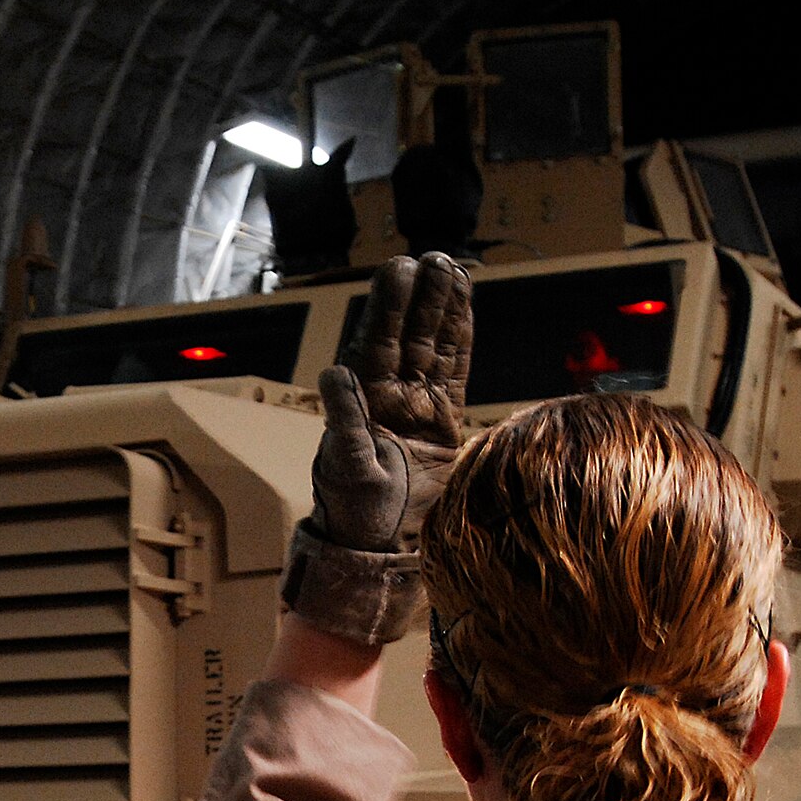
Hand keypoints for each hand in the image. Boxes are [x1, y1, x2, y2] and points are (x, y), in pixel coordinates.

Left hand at [310, 252, 472, 554]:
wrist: (381, 543)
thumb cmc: (353, 508)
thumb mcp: (346, 464)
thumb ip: (344, 418)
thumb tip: (334, 371)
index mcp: (362, 397)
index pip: (378, 341)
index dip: (389, 305)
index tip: (400, 268)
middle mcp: (390, 393)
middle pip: (409, 334)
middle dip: (422, 297)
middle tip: (434, 257)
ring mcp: (419, 404)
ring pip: (434, 346)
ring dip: (444, 310)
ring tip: (455, 270)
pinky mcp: (444, 420)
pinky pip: (455, 372)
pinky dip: (461, 341)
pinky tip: (466, 310)